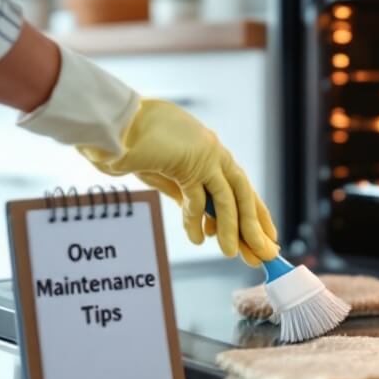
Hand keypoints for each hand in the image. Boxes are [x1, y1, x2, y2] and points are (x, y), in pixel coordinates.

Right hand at [16, 44, 278, 265]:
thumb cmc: (130, 143)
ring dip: (236, 228)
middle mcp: (212, 152)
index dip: (252, 213)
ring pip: (230, 198)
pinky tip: (199, 240)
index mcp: (208, 153)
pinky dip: (199, 220)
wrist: (112, 122)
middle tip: (266, 253)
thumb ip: (184, 194)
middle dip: (255, 226)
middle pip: (243, 195)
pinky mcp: (192, 160)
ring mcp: (205, 154)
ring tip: (237, 255)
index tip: (262, 237)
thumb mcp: (164, 175)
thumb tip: (201, 222)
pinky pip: (202, 197)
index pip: (236, 188)